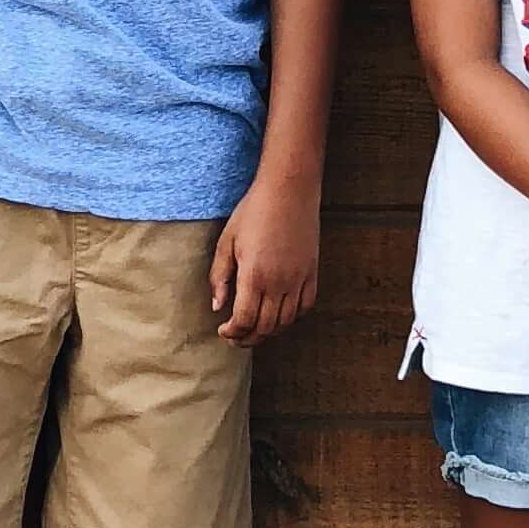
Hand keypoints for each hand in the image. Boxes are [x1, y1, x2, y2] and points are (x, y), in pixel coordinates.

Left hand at [209, 173, 318, 345]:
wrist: (289, 189)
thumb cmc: (254, 211)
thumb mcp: (227, 241)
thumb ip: (220, 277)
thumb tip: (217, 307)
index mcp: (254, 276)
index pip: (244, 320)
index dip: (232, 332)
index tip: (223, 330)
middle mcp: (279, 282)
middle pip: (265, 327)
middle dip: (248, 338)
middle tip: (236, 337)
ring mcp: (298, 279)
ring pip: (285, 322)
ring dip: (269, 332)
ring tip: (255, 329)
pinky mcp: (312, 273)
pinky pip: (305, 307)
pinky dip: (291, 318)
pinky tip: (278, 314)